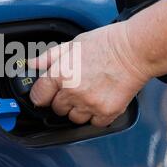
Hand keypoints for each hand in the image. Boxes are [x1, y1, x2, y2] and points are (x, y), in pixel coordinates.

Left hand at [28, 22, 150, 126]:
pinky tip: (101, 99)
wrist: (135, 50)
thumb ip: (49, 57)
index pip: (38, 96)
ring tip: (90, 93)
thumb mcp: (72, 44)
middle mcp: (72, 92)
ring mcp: (89, 104)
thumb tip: (32, 64)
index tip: (46, 94)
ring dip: (78, 109)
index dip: (41, 94)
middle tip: (75, 87)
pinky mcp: (106, 112)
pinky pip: (94, 123)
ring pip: (74, 118)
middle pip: (56, 109)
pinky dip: (96, 115)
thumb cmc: (105, 43)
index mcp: (60, 74)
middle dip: (62, 100)